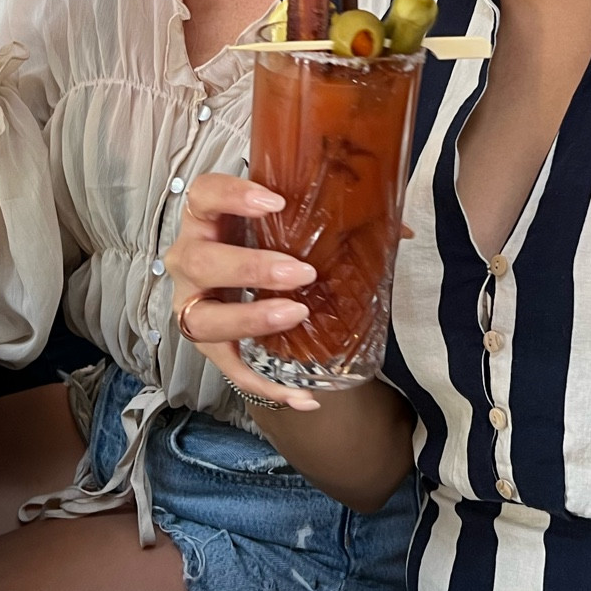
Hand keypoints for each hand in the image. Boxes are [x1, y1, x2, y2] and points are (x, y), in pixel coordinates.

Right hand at [165, 173, 319, 411]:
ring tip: (295, 316)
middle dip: (249, 267)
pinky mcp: (208, 345)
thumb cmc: (263, 239)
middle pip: (200, 261)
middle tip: (300, 272)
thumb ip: (333, 217)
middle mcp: (188, 259)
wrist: (239, 277)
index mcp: (206, 217)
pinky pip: (230, 370)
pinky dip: (265, 384)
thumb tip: (401, 229)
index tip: (275, 201)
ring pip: (202, 319)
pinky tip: (303, 396)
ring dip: (250, 320)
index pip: (205, 193)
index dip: (233, 196)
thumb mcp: (286, 221)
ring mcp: (192, 305)